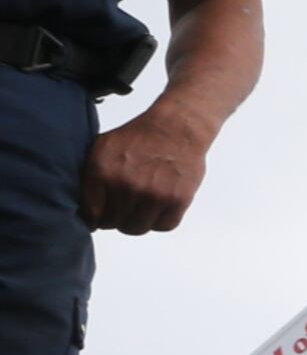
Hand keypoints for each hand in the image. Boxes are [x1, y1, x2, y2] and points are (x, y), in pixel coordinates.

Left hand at [83, 107, 211, 233]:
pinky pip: (163, 226)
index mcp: (102, 172)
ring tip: (139, 207)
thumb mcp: (102, 148)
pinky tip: (158, 205)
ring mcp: (153, 194)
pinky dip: (160, 220)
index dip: (94, 218)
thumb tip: (80, 208)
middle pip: (114, 223)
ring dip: (136, 221)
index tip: (99, 216)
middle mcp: (127, 185)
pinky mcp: (177, 200)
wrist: (176, 126)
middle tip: (122, 207)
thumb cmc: (138, 137)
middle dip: (115, 218)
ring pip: (137, 228)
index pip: (91, 214)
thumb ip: (88, 176)